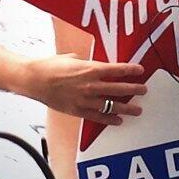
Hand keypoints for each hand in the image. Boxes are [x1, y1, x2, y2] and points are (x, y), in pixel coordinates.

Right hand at [27, 54, 146, 124]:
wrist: (35, 80)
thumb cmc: (51, 66)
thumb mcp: (72, 58)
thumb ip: (86, 63)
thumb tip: (92, 65)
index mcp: (90, 69)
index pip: (116, 69)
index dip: (130, 70)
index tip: (140, 70)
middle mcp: (91, 85)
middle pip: (118, 88)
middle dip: (134, 89)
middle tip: (144, 90)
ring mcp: (85, 99)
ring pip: (111, 105)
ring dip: (126, 108)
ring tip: (137, 110)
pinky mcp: (78, 110)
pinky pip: (98, 116)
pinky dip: (109, 119)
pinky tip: (118, 121)